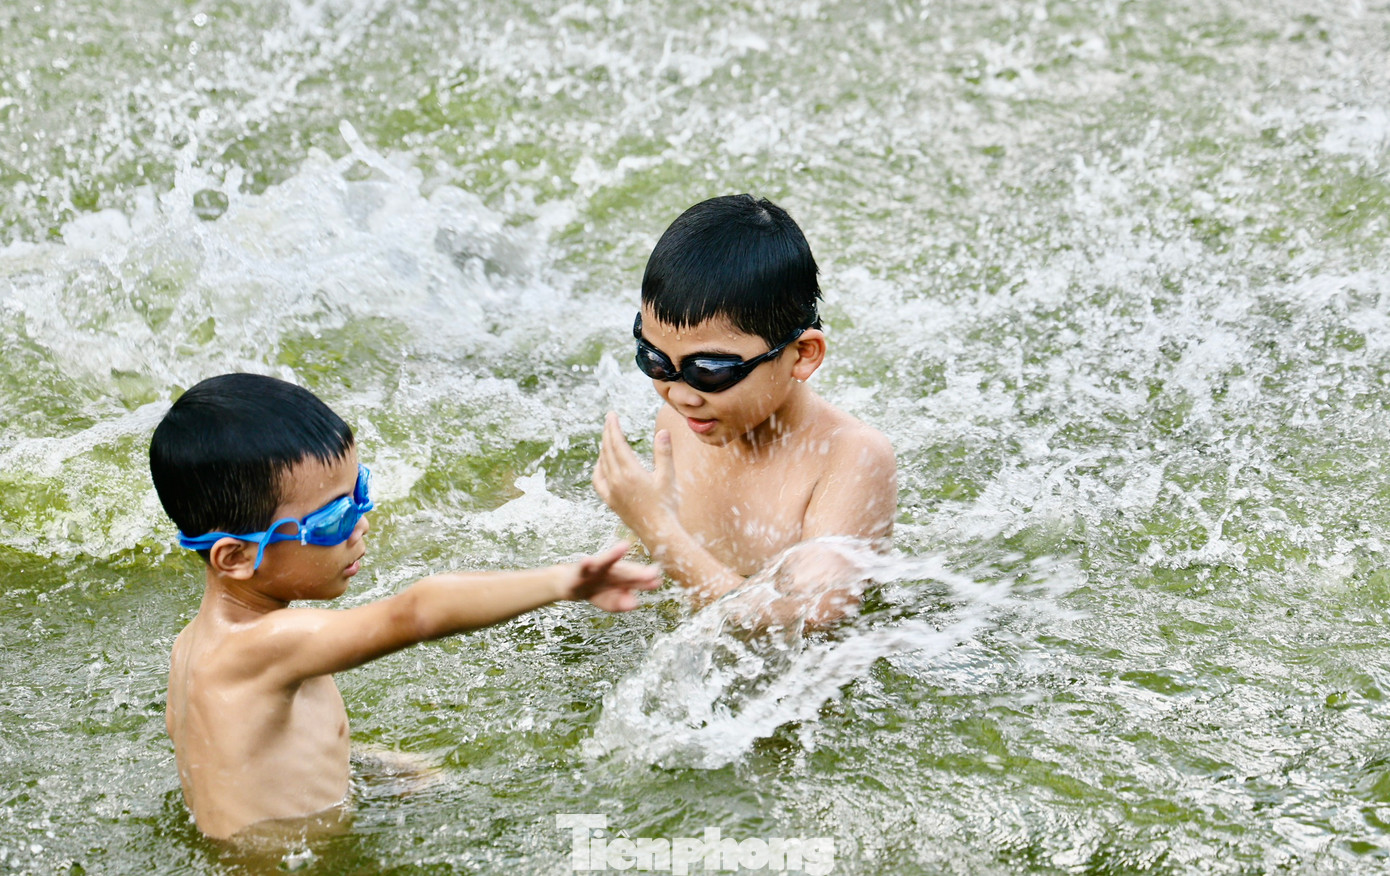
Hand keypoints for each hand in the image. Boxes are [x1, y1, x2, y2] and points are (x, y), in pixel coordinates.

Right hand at [565, 542, 661, 611]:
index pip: (636, 580)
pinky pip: (583, 567)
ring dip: (613, 554)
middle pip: (625, 571)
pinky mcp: (581, 570)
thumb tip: (635, 603)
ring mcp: (596, 569)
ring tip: (623, 546)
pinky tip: (588, 560)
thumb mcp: (610, 602)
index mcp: (621, 578)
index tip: (657, 581)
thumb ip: (623, 603)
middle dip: (637, 572)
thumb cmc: (595, 590)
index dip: (646, 581)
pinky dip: (586, 564)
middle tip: (652, 572)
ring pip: (605, 561)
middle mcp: (611, 570)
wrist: (570, 584)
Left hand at [592, 412, 678, 546]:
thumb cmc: (667, 505)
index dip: (613, 427)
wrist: (659, 533)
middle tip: (609, 420)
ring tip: (608, 437)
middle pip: (607, 450)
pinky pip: (598, 481)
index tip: (612, 414)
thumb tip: (662, 431)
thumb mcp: (668, 476)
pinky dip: (598, 468)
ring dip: (604, 448)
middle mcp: (617, 480)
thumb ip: (663, 453)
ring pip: (602, 463)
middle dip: (608, 433)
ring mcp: (612, 492)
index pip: (617, 443)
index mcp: (631, 472)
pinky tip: (602, 464)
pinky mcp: (611, 502)